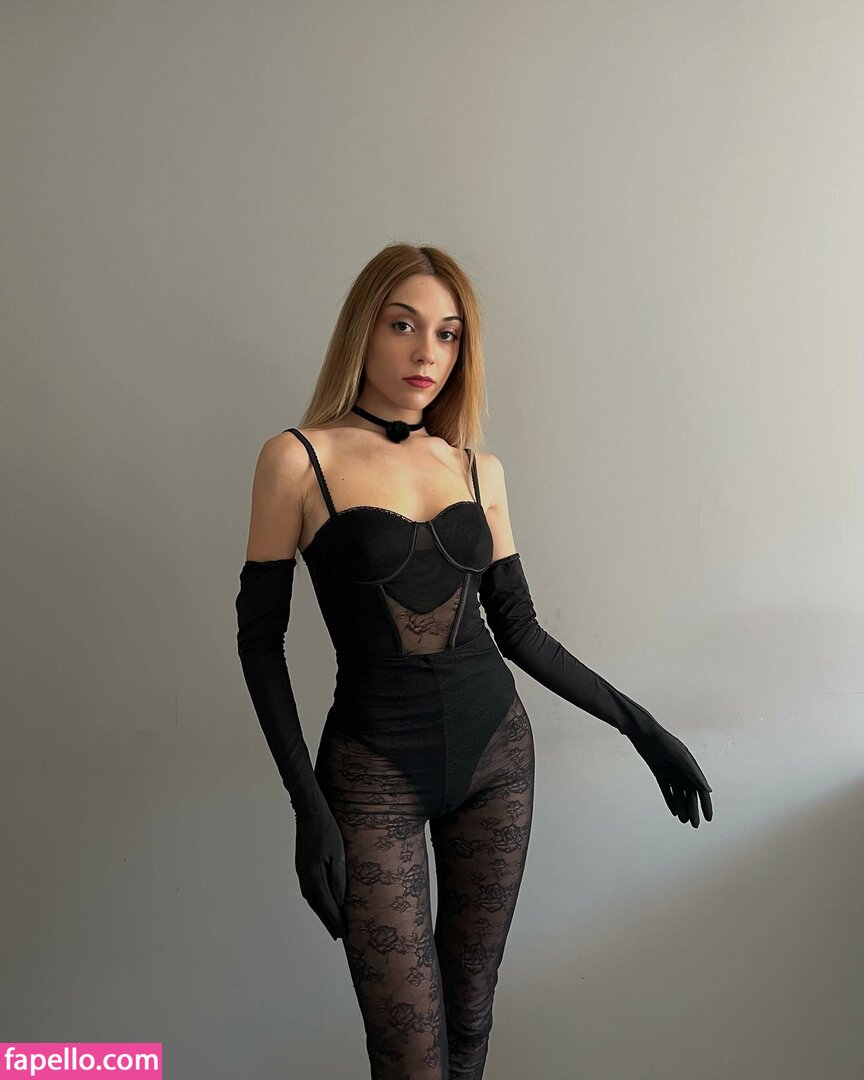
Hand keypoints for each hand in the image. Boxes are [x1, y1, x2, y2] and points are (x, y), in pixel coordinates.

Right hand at [294, 805, 346, 939]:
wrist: (310, 813)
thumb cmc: (328, 832)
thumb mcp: (338, 856)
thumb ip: (338, 881)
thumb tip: (339, 902)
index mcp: (314, 878)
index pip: (327, 906)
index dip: (335, 921)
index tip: (343, 935)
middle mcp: (305, 879)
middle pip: (317, 907)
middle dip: (328, 921)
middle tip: (337, 935)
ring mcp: (301, 873)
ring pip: (312, 900)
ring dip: (322, 912)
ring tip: (331, 922)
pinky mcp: (301, 867)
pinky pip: (309, 890)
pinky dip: (317, 901)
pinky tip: (323, 902)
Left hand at [627, 726, 712, 827]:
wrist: (644, 733)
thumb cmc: (664, 743)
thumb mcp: (680, 759)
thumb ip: (694, 774)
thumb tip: (708, 790)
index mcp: (691, 766)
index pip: (701, 789)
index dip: (706, 804)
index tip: (709, 818)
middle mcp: (683, 769)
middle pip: (690, 794)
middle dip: (692, 809)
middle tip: (694, 824)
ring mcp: (671, 771)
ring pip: (678, 793)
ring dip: (681, 806)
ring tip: (683, 820)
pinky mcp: (659, 772)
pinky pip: (666, 789)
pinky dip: (670, 800)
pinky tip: (673, 812)